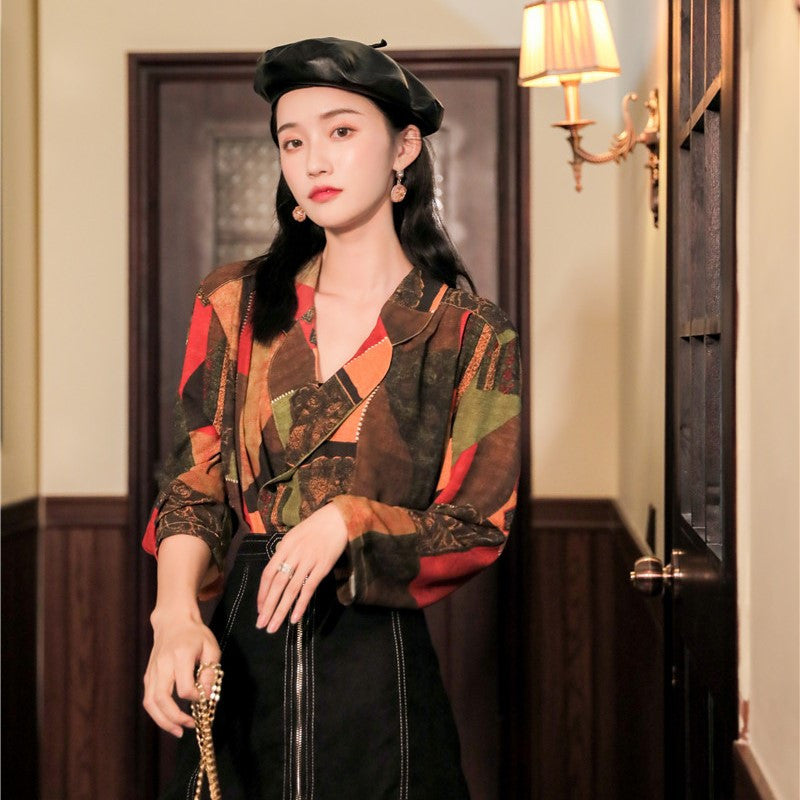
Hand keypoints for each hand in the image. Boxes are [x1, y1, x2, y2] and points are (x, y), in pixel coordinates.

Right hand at [143, 608, 220, 737]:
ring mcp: (152, 671)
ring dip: (163, 721)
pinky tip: (169, 720)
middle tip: (189, 727)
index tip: (205, 698)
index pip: (184, 687)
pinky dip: (157, 713)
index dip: (196, 698)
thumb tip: (206, 696)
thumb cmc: (195, 635)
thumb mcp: (210, 647)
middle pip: (161, 699)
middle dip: (174, 718)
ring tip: (178, 731)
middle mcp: (162, 664)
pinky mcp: (148, 676)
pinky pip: (148, 699)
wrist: (173, 621)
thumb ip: (210, 671)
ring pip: (150, 702)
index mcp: (180, 655)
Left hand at [256, 502, 347, 632]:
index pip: (268, 574)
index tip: (260, 609)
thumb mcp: (294, 536)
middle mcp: (293, 555)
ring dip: (281, 611)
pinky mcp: (322, 567)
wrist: (338, 519)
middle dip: (268, 607)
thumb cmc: (316, 527)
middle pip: (277, 585)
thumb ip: (285, 552)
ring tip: (273, 627)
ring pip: (291, 590)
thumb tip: (276, 571)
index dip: (262, 593)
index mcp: (284, 547)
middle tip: (261, 625)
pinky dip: (300, 605)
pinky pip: (308, 588)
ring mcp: (308, 561)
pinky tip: (294, 619)